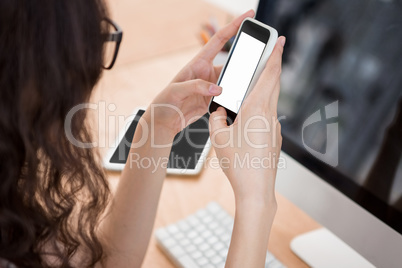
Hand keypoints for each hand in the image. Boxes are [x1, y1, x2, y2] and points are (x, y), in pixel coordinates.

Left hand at [146, 10, 255, 137]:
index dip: (234, 26)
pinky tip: (242, 99)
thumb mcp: (177, 90)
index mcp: (199, 62)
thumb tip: (218, 89)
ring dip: (241, 82)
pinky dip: (237, 97)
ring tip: (251, 83)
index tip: (248, 15)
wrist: (165, 120)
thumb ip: (197, 86)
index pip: (220, 39)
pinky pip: (230, 95)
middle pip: (232, 61)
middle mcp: (208, 72)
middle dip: (246, 57)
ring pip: (233, 80)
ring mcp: (212, 86)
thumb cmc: (166, 101)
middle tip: (261, 56)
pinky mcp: (214, 99)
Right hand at [209, 36, 285, 204]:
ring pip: (271, 101)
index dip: (276, 55)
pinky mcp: (275, 138)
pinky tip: (248, 119)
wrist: (256, 190)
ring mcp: (275, 127)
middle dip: (274, 66)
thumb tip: (220, 112)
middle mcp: (270, 115)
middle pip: (274, 84)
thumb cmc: (237, 164)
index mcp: (256, 109)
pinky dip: (261, 109)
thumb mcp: (218, 138)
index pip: (269, 75)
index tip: (281, 41)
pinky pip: (268, 117)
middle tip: (273, 52)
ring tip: (252, 88)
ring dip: (265, 89)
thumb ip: (216, 119)